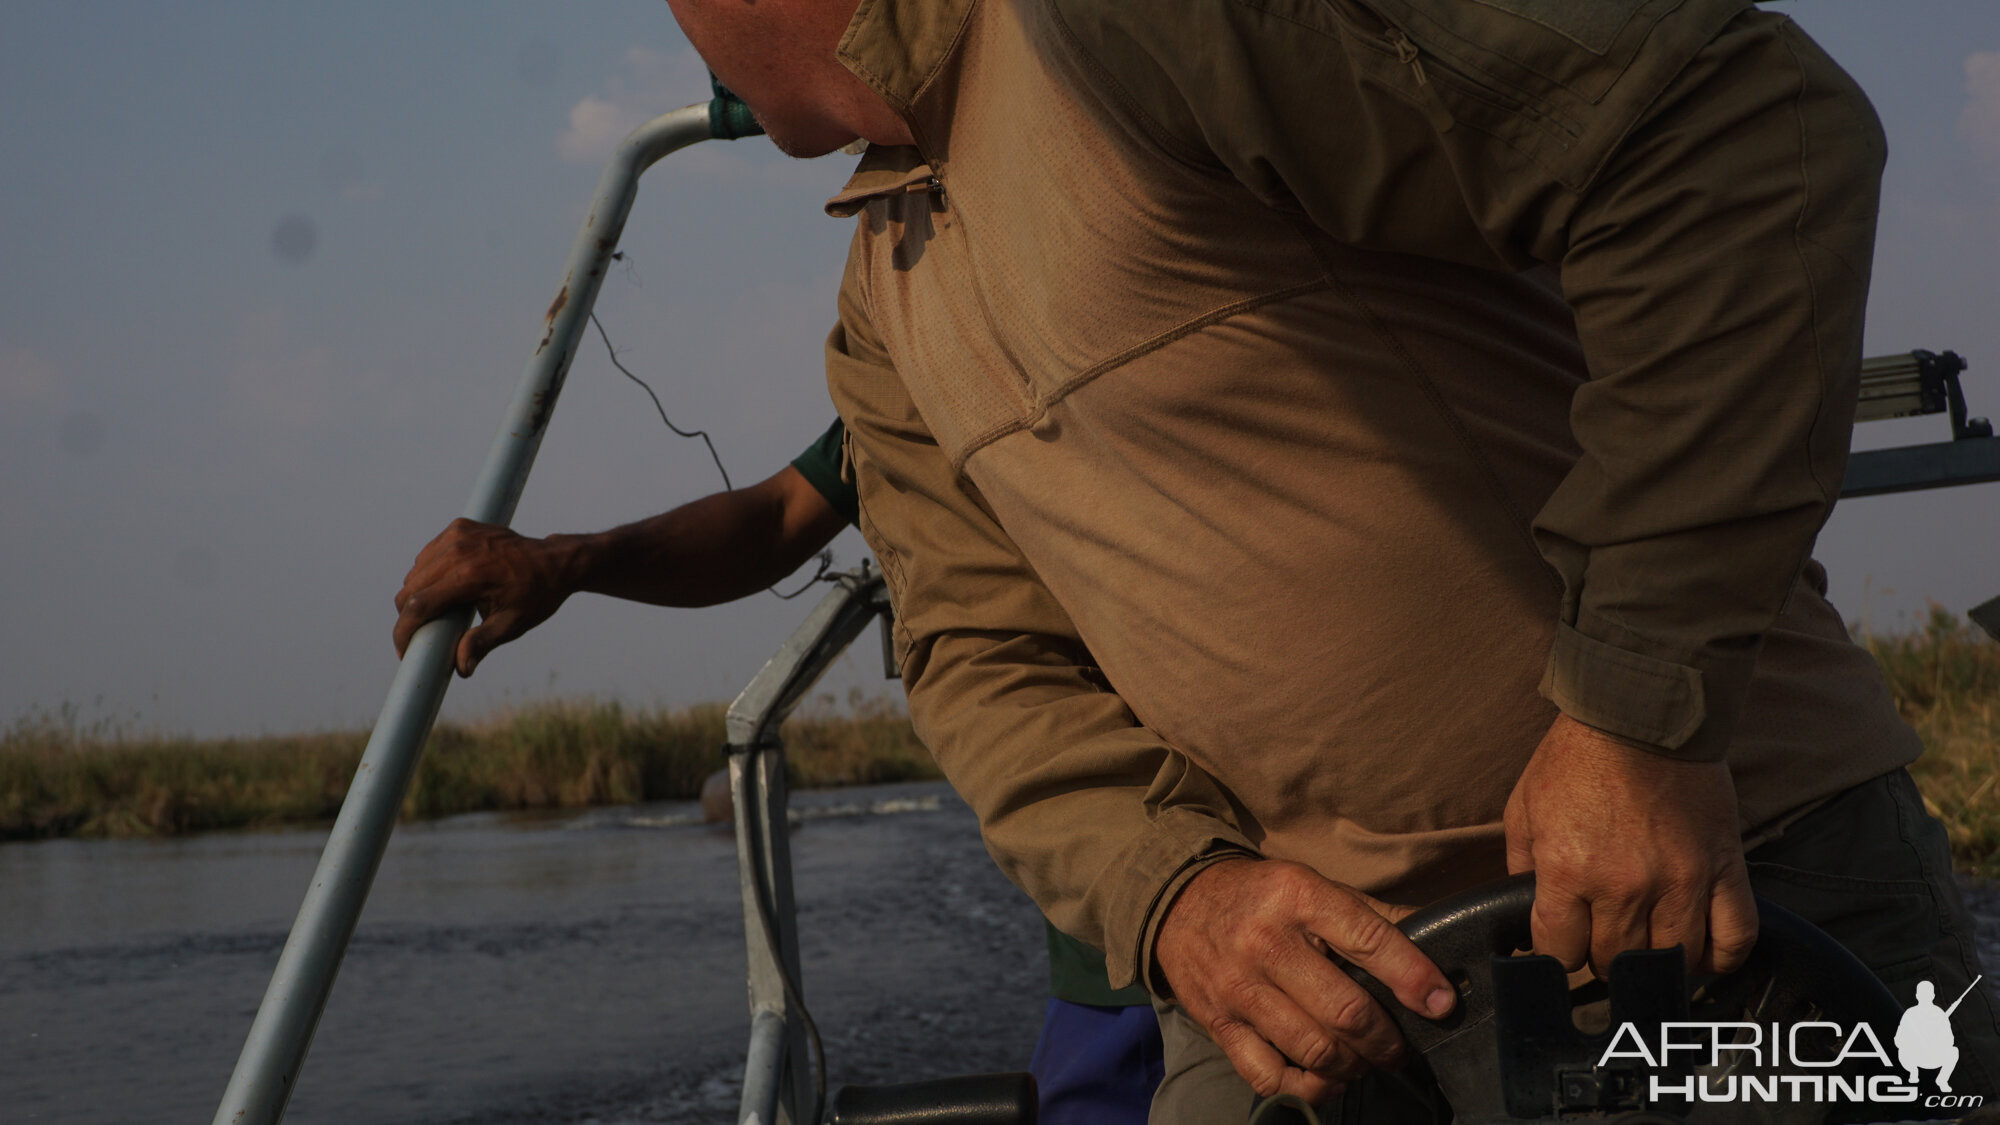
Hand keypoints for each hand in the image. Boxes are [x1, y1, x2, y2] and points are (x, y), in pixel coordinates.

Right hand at [392, 518, 575, 676]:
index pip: (419, 605)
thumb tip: (461, 669)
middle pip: (410, 589)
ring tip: (439, 612)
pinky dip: (428, 574)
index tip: (404, 651)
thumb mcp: (513, 624)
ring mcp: (458, 534)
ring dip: (418, 594)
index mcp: (471, 575)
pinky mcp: (459, 527)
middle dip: (410, 617)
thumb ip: (482, 643)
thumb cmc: (537, 595)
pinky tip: (446, 587)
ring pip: (415, 572)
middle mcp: (459, 550)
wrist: (556, 562)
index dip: (404, 631)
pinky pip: (427, 556)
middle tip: (425, 636)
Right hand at [1153, 858, 1456, 1104]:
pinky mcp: (1219, 1023)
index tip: (1441, 1003)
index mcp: (1299, 896)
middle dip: (1386, 1040)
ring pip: (1314, 1049)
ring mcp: (1239, 987)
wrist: (1177, 903)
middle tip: (1398, 1047)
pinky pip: (1270, 1076)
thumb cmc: (1261, 896)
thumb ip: (1370, 915)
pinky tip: (1325, 1077)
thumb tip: (1435, 936)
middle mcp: (1266, 942)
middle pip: (1344, 1010)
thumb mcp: (1312, 884)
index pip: (1369, 941)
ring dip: (1354, 1066)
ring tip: (1364, 1060)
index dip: (1412, 977)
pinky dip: (1309, 1088)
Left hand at [1504, 713, 1756, 976]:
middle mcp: (1625, 884)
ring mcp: (1681, 880)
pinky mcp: (1724, 868)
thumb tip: (1521, 928)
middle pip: (1613, 963)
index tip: (1558, 947)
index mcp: (1568, 869)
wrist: (1638, 713)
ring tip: (1644, 949)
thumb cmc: (1575, 760)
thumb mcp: (1524, 813)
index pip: (1559, 954)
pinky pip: (1735, 938)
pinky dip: (1720, 959)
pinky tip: (1699, 955)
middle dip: (1600, 958)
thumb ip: (1521, 874)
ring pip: (1671, 962)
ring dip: (1653, 964)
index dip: (1554, 956)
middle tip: (1600, 940)